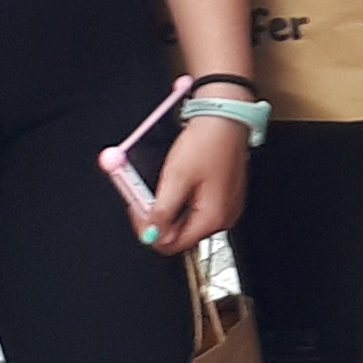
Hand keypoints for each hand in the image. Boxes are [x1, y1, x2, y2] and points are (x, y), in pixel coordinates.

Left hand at [139, 116, 250, 253]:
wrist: (226, 118)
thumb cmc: (208, 142)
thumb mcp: (176, 177)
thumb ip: (162, 211)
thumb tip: (150, 234)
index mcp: (212, 218)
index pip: (170, 243)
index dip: (148, 229)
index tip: (136, 209)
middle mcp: (223, 217)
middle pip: (179, 232)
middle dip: (157, 216)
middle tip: (142, 195)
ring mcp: (225, 206)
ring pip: (186, 219)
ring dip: (168, 206)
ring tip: (161, 184)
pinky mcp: (224, 195)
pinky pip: (197, 206)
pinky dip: (181, 198)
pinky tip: (177, 181)